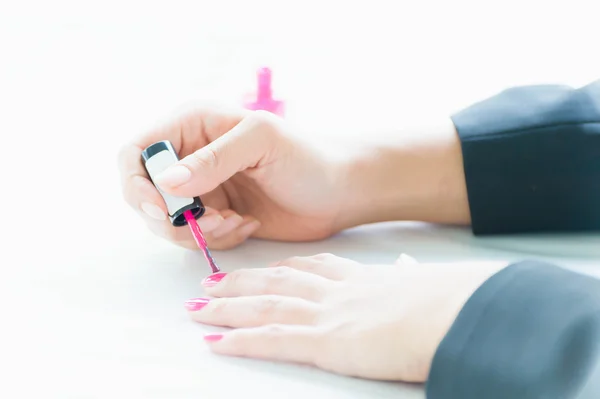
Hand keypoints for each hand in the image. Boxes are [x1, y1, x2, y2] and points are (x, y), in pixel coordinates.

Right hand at [118, 109, 354, 249]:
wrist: (339, 193)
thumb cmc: (308, 157)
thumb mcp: (262, 143)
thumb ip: (214, 158)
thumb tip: (166, 182)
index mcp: (193, 125)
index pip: (136, 152)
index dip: (137, 183)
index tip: (162, 210)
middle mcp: (189, 155)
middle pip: (144, 194)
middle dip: (173, 218)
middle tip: (214, 221)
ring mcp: (200, 188)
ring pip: (166, 222)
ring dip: (198, 231)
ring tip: (237, 222)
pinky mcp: (214, 215)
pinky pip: (193, 237)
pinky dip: (216, 239)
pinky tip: (247, 225)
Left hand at [185, 254, 506, 381]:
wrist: (454, 311)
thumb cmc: (446, 301)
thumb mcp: (421, 283)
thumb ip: (405, 278)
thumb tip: (406, 271)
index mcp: (358, 279)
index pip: (310, 269)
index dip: (279, 269)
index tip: (261, 268)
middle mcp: (334, 291)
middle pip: (275, 282)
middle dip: (240, 283)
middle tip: (211, 283)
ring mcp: (326, 314)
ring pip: (264, 306)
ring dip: (227, 307)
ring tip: (198, 307)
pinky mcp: (325, 342)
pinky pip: (272, 339)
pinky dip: (240, 340)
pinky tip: (216, 341)